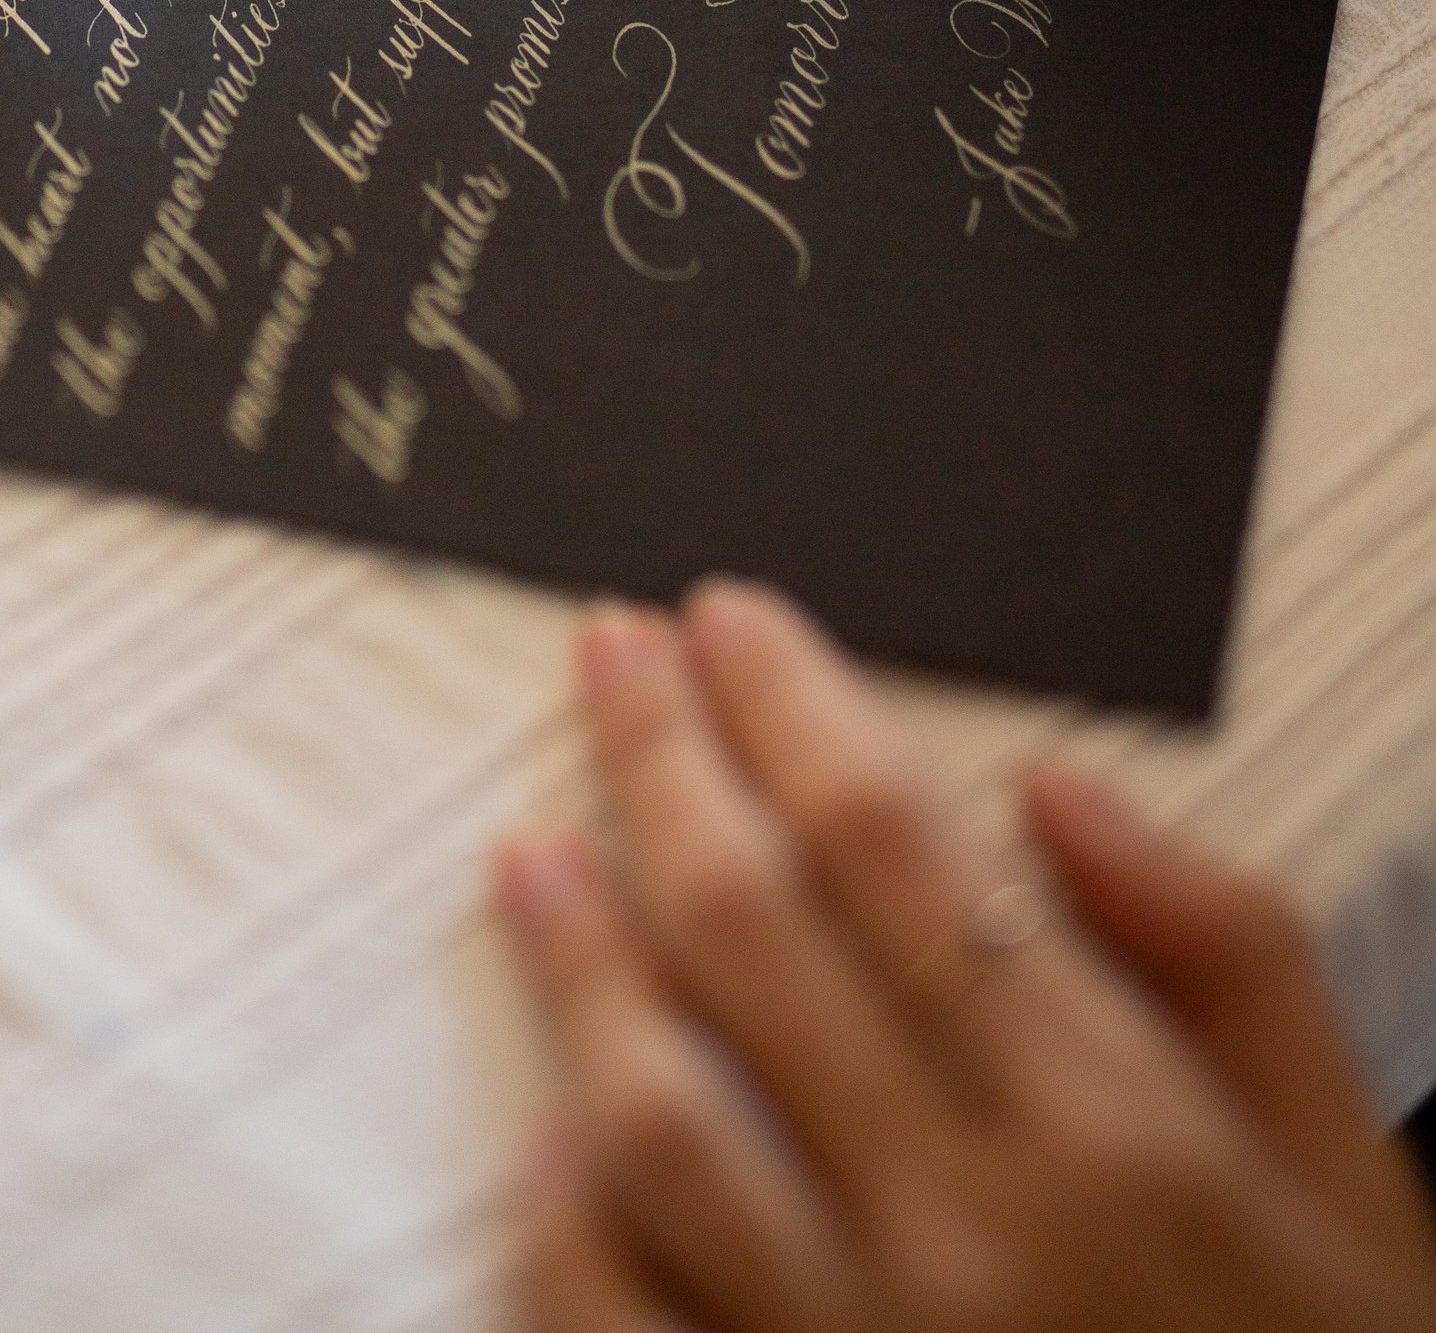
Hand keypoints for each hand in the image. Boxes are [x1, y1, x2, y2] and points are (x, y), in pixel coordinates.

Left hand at [496, 583, 1435, 1332]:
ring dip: (579, 963)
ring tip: (531, 850)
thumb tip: (1065, 796)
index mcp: (1118, 1137)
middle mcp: (971, 1237)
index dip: (790, 711)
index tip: (725, 622)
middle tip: (610, 658)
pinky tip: (543, 1136)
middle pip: (755, 935)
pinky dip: (567, 1232)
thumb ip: (1229, 960)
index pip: (894, 851)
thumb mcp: (1358, 1183)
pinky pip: (624, 1328)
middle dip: (662, 765)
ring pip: (656, 1116)